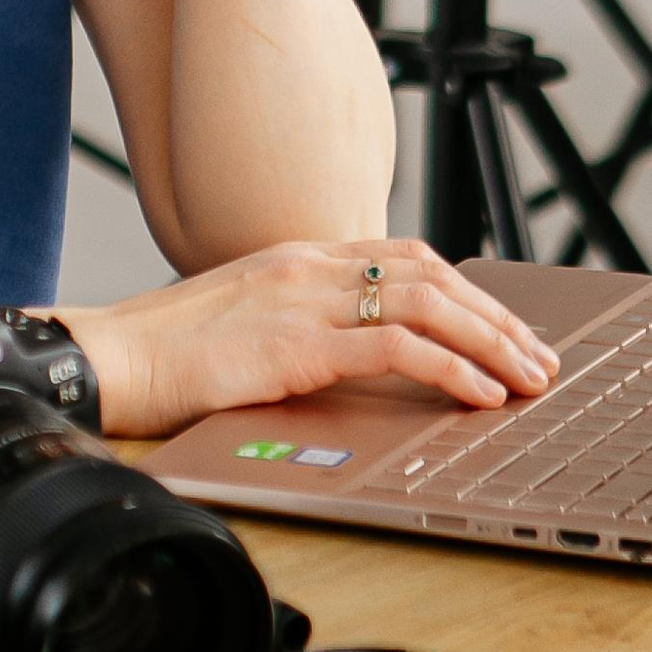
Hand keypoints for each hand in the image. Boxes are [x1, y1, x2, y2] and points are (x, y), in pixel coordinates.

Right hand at [70, 239, 558, 441]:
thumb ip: (302, 328)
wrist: (112, 356)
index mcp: (301, 259)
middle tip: (540, 358)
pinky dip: (450, 367)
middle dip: (496, 317)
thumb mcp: (248, 325)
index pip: (407, 257)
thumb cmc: (168, 353)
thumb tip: (358, 361)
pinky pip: (395, 347)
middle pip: (431, 274)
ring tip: (527, 379)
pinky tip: (479, 393)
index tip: (506, 327)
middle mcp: (311, 266)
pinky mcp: (297, 343)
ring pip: (427, 303)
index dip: (468, 291)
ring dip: (490, 342)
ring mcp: (305, 299)